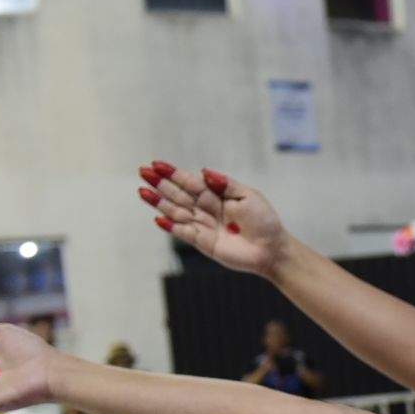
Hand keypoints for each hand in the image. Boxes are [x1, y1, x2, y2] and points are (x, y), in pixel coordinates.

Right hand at [138, 162, 289, 278]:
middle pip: (179, 195)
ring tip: (142, 191)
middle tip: (143, 172)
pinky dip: (171, 226)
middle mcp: (207, 209)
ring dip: (159, 202)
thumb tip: (203, 172)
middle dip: (161, 184)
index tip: (157, 165)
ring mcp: (203, 226)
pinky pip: (184, 233)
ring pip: (177, 212)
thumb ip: (225, 184)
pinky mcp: (203, 243)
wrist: (272, 248)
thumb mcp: (248, 196)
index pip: (191, 182)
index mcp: (217, 195)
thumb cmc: (264, 221)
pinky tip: (159, 218)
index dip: (174, 174)